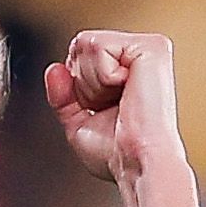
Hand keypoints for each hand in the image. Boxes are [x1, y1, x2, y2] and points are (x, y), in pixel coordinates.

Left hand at [44, 29, 186, 184]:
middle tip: (110, 107)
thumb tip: (54, 69)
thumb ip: (63, 95)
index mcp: (128, 70)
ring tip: (119, 100)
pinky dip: (101, 75)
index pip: (80, 56)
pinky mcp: (151, 46)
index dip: (78, 87)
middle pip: (80, 45)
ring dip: (92, 82)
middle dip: (82, 83)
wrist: (137, 163)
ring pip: (86, 43)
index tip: (102, 111)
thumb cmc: (118, 153)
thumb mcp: (79, 123)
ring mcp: (148, 48)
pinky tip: (126, 91)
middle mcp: (140, 56)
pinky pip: (98, 45)